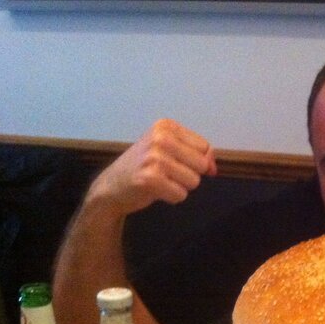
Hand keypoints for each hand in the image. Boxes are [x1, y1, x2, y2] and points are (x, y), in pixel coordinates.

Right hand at [88, 119, 217, 215]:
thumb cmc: (143, 167)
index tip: (181, 164)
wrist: (111, 186)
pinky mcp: (150, 178)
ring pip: (194, 181)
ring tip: (161, 181)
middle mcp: (160, 138)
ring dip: (180, 186)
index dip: (199, 161)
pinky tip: (155, 190)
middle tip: (167, 173)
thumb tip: (213, 168)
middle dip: (189, 174)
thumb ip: (194, 153)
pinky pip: (181, 194)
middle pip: (202, 164)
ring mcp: (154, 158)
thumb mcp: (167, 149)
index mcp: (166, 126)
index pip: (204, 147)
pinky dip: (171, 197)